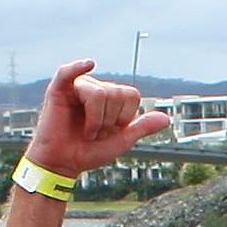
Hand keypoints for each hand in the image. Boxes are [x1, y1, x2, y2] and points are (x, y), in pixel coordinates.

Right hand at [26, 58, 168, 178]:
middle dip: (108, 120)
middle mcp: (97, 89)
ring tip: (86, 130)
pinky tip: (89, 64)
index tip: (112, 131)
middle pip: (116, 93)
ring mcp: (78, 87)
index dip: (125, 116)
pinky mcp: (59, 90)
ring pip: (99, 94)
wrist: (63, 163)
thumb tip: (167, 118)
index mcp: (112, 99)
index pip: (131, 94)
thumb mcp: (121, 141)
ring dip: (95, 120)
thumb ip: (141, 127)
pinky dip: (78, 67)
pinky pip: (68, 72)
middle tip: (94, 133)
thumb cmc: (89, 151)